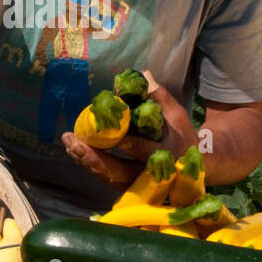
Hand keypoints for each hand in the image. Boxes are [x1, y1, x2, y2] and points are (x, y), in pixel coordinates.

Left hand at [62, 70, 196, 186]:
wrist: (192, 167)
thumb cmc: (182, 136)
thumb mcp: (176, 115)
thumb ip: (159, 97)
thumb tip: (143, 75)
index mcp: (166, 155)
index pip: (145, 151)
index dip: (130, 144)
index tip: (114, 136)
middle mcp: (149, 174)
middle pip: (118, 171)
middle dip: (93, 158)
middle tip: (73, 141)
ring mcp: (137, 183)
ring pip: (108, 176)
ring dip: (86, 160)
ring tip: (69, 142)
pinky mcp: (127, 186)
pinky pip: (105, 176)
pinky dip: (89, 164)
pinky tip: (75, 150)